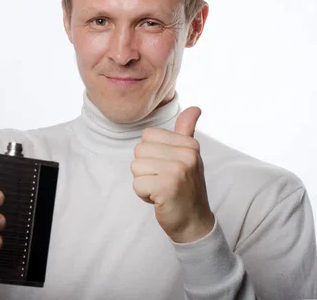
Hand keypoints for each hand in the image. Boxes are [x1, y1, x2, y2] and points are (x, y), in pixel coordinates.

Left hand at [130, 107, 214, 242]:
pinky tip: (160, 199)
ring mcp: (178, 170)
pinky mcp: (167, 187)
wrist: (194, 222)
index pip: (147, 136)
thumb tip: (194, 108)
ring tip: (162, 189)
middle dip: (145, 169)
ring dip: (144, 182)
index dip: (151, 154)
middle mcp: (186, 155)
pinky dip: (143, 195)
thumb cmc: (186, 187)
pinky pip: (136, 184)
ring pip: (135, 167)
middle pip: (139, 151)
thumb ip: (186, 131)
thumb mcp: (189, 156)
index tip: (167, 167)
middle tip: (164, 181)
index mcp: (189, 144)